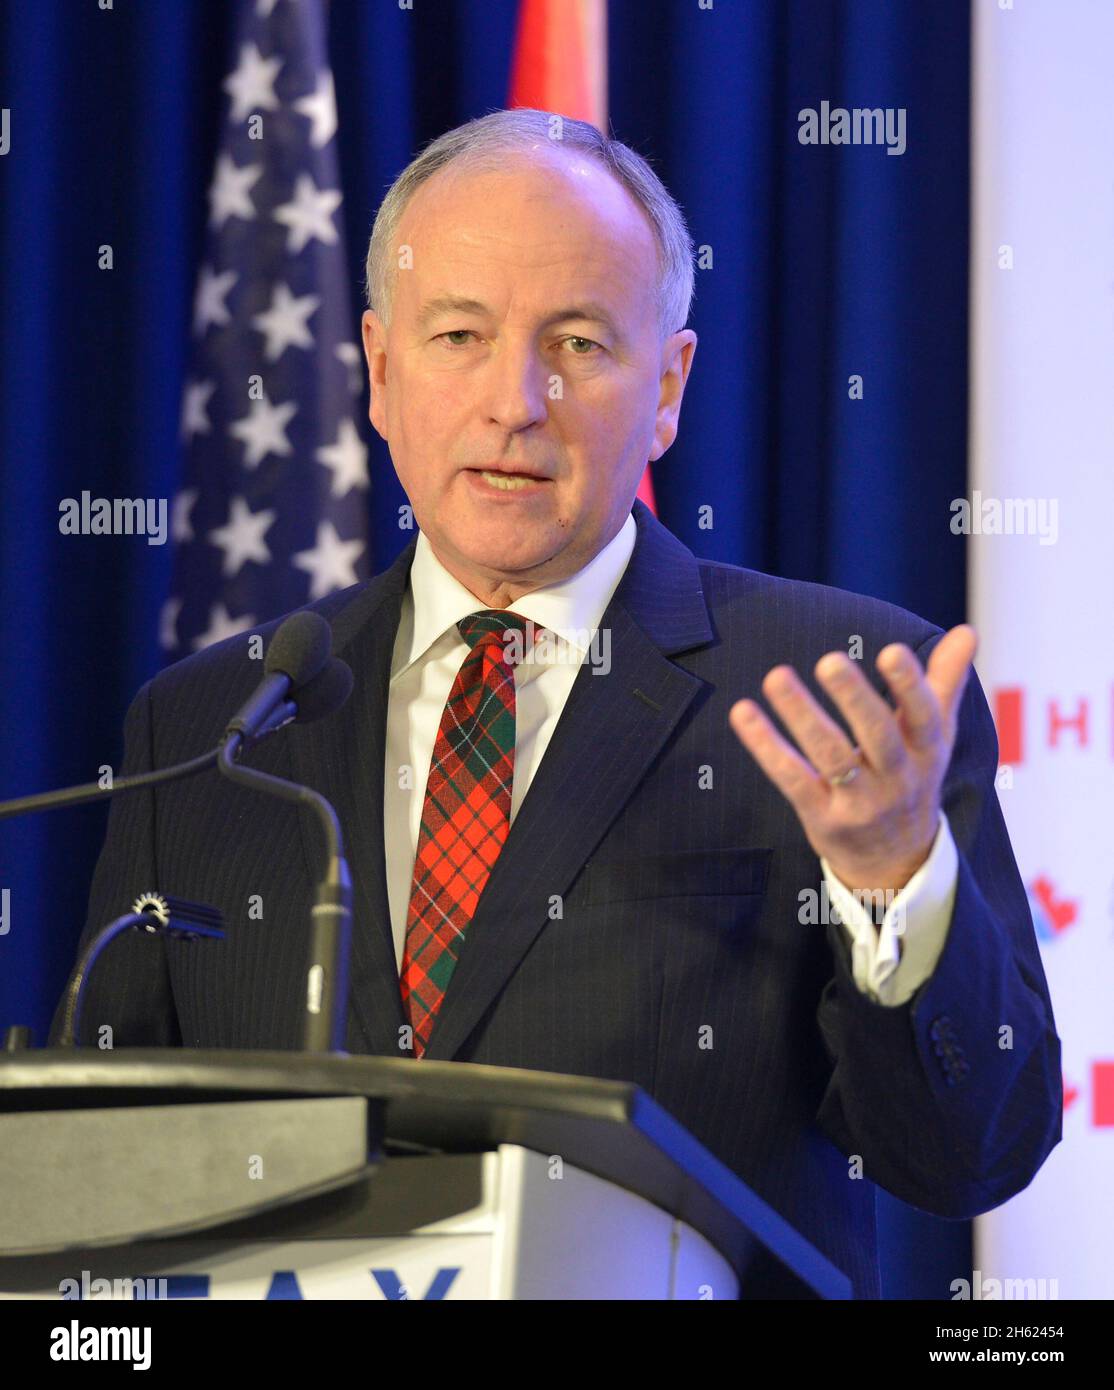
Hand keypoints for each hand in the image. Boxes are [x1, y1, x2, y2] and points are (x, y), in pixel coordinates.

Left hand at [729, 625, 977, 892]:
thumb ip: (944, 681)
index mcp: (927, 751)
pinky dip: (765, 746)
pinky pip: (792, 778)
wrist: (897, 861)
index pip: (924, 716)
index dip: (910, 686)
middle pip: (878, 736)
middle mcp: (898, 777)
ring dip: (802, 716)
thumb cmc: (913, 777)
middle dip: (855, 699)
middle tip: (829, 660)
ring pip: (831, 756)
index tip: (892, 651)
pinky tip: (743, 713)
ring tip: (776, 677)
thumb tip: (966, 630)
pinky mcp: (822, 817)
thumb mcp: (935, 734)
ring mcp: (859, 801)